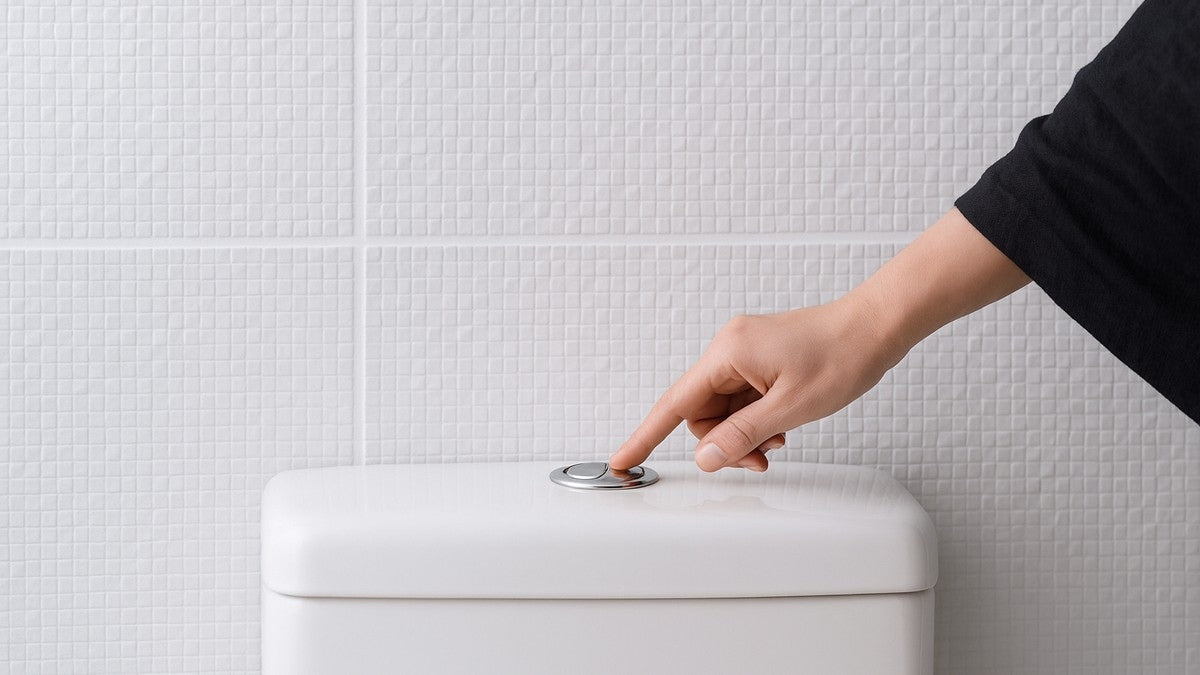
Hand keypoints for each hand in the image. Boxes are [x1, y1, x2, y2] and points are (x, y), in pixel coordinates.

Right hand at [608, 300, 902, 472]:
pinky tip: (782, 425)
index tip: (623, 460)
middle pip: (701, 413)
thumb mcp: (791, 407)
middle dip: (725, 441)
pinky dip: (757, 419)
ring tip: (779, 441)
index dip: (645, 437)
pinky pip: (742, 399)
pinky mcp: (760, 359)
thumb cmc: (842, 354)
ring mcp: (744, 353)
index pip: (674, 404)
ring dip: (745, 433)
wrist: (877, 326)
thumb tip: (705, 458)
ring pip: (723, 410)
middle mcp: (729, 349)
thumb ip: (743, 435)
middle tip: (761, 457)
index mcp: (727, 353)